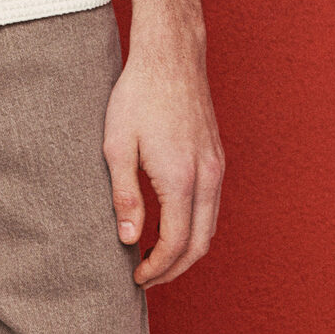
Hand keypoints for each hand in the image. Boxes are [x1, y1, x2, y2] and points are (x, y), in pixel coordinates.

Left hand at [102, 28, 224, 288]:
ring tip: (154, 254)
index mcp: (181, 178)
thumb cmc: (138, 95)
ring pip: (210, 227)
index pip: (176, 244)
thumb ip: (124, 195)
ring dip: (186, 249)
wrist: (170, 55)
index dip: (156, 268)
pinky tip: (170, 223)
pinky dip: (195, 225)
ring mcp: (217, 167)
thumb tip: (129, 240)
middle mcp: (207, 177)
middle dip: (174, 269)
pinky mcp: (217, 156)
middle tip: (145, 277)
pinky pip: (212, 205)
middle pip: (200, 245)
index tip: (135, 278)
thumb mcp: (117, 144)